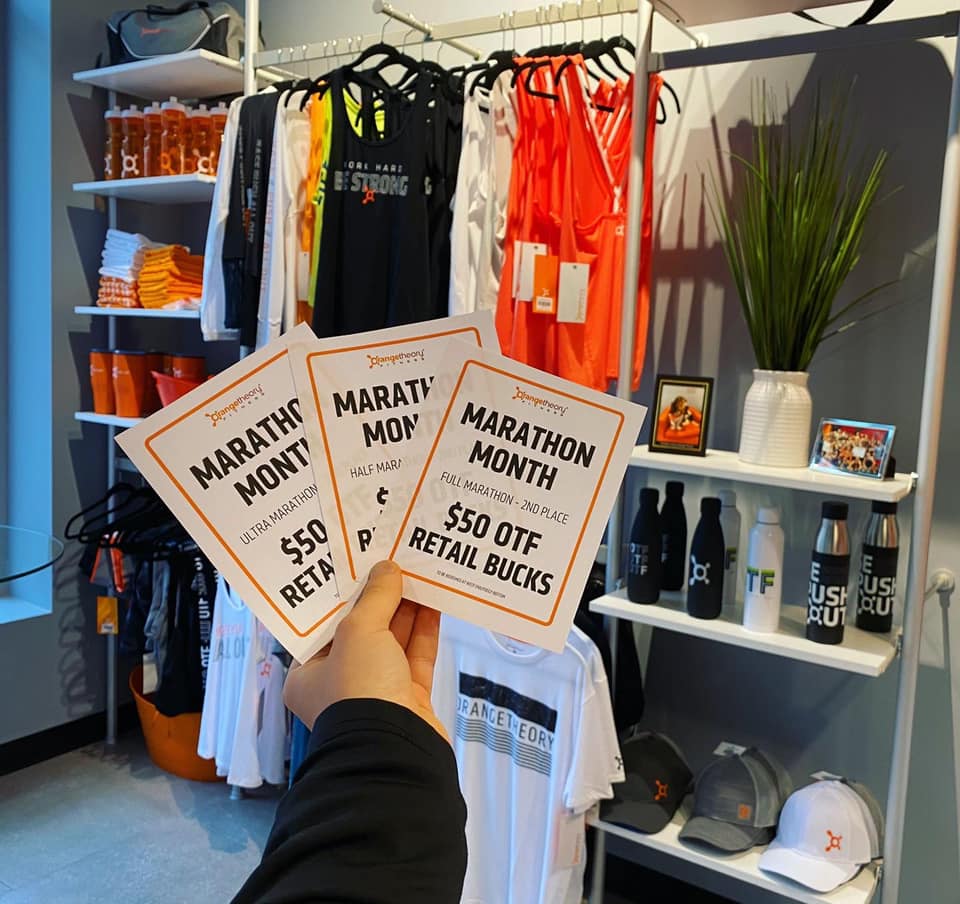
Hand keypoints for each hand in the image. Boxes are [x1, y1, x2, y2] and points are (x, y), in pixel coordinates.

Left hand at [283, 560, 447, 740]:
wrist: (395, 750)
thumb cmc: (359, 694)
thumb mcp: (359, 632)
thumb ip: (375, 598)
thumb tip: (387, 570)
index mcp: (309, 674)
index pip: (325, 625)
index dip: (344, 594)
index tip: (361, 567)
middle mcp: (340, 684)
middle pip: (362, 630)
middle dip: (380, 598)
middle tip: (395, 565)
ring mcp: (376, 692)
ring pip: (392, 641)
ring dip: (406, 610)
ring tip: (418, 575)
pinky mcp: (408, 699)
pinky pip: (416, 657)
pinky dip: (424, 630)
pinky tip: (434, 603)